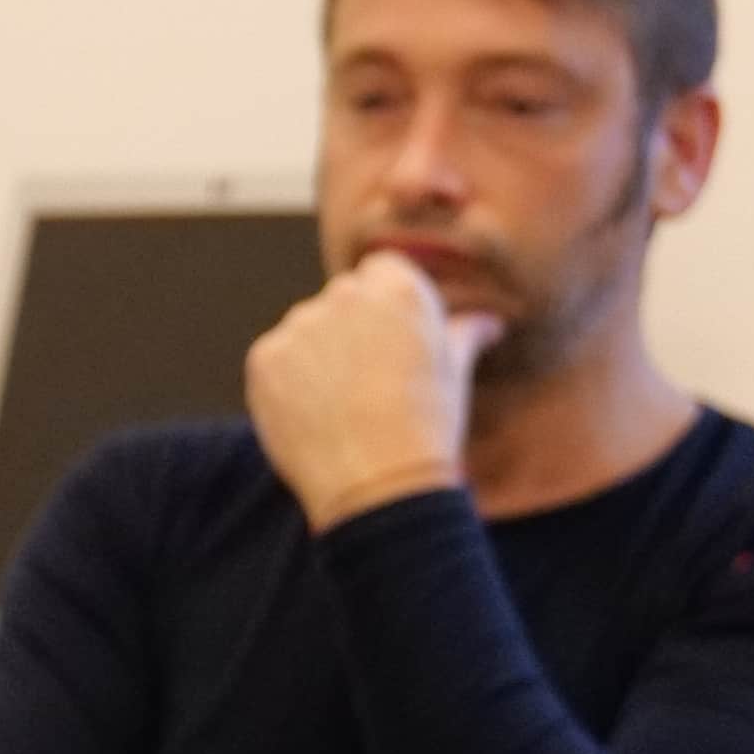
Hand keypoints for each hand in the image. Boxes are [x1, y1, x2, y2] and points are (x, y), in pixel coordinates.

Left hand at [248, 253, 492, 530]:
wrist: (378, 481)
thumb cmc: (427, 426)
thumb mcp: (455, 373)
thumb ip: (463, 334)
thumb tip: (489, 323)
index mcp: (399, 287)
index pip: (380, 271)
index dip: (384, 309)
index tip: (389, 344)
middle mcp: (346, 295)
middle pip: (340, 299)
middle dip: (350, 330)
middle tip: (366, 383)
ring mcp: (300, 325)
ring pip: (305, 330)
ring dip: (315, 355)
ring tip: (341, 405)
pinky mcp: (265, 357)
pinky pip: (274, 359)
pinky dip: (286, 382)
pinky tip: (311, 414)